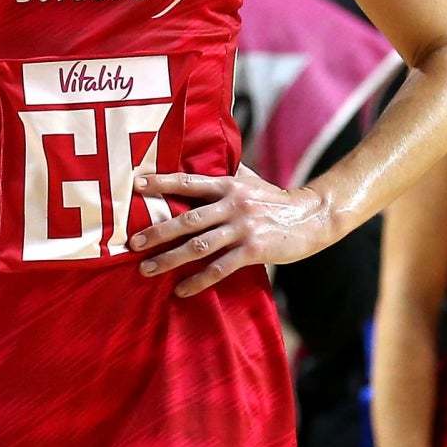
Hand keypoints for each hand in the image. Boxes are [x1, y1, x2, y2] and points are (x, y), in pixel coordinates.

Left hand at [131, 166, 334, 297]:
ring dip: (170, 259)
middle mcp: (233, 204)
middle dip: (157, 231)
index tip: (136, 184)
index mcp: (230, 185)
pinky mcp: (254, 249)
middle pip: (187, 218)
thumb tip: (209, 156)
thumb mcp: (253, 180)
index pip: (189, 182)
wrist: (314, 217)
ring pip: (199, 245)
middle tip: (132, 243)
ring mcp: (243, 228)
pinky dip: (198, 280)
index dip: (162, 182)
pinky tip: (181, 290)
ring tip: (146, 270)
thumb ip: (230, 172)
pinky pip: (220, 267)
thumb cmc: (278, 200)